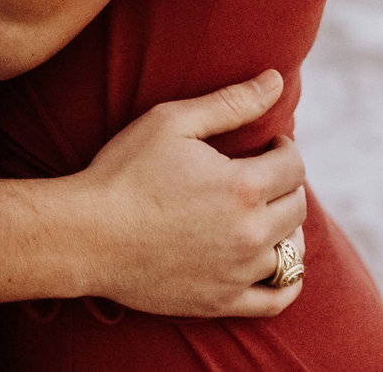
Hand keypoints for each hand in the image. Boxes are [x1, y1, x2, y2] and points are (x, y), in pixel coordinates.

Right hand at [73, 70, 307, 317]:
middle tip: (263, 174)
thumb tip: (277, 79)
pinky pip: (277, 299)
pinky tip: (275, 261)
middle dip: (286, 183)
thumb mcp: (172, 122)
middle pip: (297, 206)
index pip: (293, 166)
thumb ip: (230, 102)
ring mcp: (238, 273)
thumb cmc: (124, 171)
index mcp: (242, 186)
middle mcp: (250, 233)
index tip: (269, 143)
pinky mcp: (222, 301)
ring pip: (293, 251)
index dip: (284, 147)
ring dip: (287, 227)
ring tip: (264, 212)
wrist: (85, 236)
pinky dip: (287, 281)